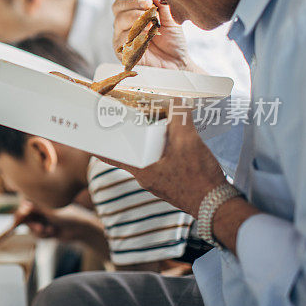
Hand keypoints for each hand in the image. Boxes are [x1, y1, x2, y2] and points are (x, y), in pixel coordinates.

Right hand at [24, 204, 102, 241]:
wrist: (80, 229)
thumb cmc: (67, 216)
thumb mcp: (50, 212)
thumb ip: (35, 208)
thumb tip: (23, 205)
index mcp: (40, 200)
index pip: (24, 205)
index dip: (22, 213)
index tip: (23, 218)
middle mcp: (39, 209)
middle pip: (25, 218)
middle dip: (32, 225)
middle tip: (40, 228)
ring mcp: (42, 219)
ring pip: (31, 228)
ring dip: (39, 231)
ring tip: (50, 230)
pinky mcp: (44, 228)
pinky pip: (37, 234)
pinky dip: (44, 235)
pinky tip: (54, 232)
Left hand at [100, 101, 227, 215]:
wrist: (217, 206)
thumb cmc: (198, 177)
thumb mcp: (188, 142)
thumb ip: (180, 118)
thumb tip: (176, 99)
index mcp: (141, 170)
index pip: (111, 156)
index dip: (100, 146)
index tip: (89, 136)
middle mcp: (146, 178)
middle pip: (130, 154)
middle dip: (127, 139)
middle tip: (124, 121)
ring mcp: (159, 182)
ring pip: (146, 158)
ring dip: (146, 144)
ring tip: (150, 126)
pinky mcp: (172, 183)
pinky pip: (161, 163)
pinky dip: (161, 151)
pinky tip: (171, 141)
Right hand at [113, 0, 193, 70]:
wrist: (177, 62)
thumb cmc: (172, 39)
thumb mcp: (170, 18)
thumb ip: (161, 5)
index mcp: (132, 14)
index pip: (123, 2)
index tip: (149, 1)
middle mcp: (124, 25)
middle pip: (117, 9)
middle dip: (133, 6)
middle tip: (148, 9)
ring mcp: (121, 38)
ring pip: (119, 23)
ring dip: (137, 21)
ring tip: (153, 26)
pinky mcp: (122, 53)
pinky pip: (122, 41)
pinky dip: (136, 36)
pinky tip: (148, 38)